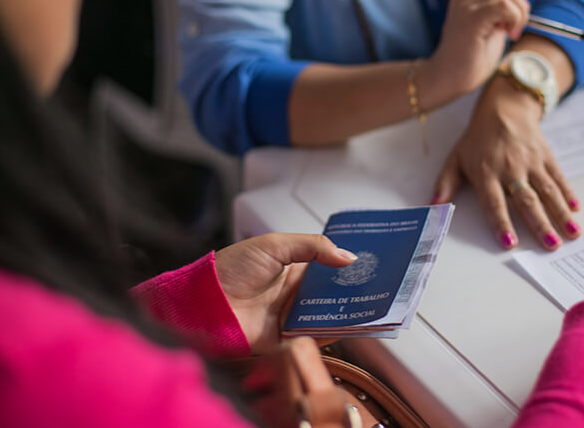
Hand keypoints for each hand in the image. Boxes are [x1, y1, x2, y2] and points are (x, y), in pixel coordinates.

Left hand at [214, 233, 357, 354]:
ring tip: (371, 306)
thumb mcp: (274, 245)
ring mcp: (290, 316)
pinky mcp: (284, 338)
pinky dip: (331, 332)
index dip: (347, 266)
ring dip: (347, 312)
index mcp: (292, 269)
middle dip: (353, 291)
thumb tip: (348, 256)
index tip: (371, 264)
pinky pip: (313, 337)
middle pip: (332, 294)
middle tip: (379, 287)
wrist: (204, 302)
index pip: (328, 268)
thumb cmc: (231, 269)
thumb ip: (313, 247)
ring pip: (327, 315)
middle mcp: (293, 293)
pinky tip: (348, 325)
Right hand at [424, 0, 529, 95]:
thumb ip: (502, 10)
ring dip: (520, 10)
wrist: (447, 80)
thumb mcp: (491, 27)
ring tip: (512, 31)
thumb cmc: (470, 60)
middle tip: (518, 23)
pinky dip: (515, 18)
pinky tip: (510, 34)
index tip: (517, 11)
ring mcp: (466, 6)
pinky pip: (504, 5)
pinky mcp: (471, 20)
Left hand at [432, 78, 580, 249]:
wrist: (504, 107)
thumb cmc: (477, 139)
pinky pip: (558, 177)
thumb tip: (432, 207)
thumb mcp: (455, 158)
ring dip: (560, 213)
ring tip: (573, 233)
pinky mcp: (546, 156)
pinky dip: (568, 194)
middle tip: (550, 245)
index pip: (494, 203)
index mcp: (486, 173)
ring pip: (547, 191)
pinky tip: (576, 210)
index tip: (510, 244)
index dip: (502, 224)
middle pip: (526, 200)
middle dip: (540, 224)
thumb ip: (445, 184)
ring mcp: (531, 162)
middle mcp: (510, 168)